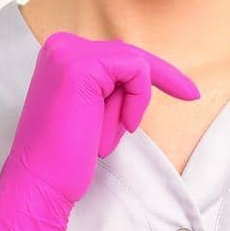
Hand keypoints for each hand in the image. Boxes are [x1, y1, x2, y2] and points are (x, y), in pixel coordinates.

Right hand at [0, 30, 200, 230]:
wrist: (39, 184)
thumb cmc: (65, 156)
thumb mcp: (91, 110)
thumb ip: (108, 86)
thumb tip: (142, 71)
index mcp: (59, 54)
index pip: (118, 56)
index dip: (153, 75)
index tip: (190, 92)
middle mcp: (61, 46)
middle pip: (129, 56)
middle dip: (141, 95)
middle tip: (173, 106)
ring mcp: (68, 53)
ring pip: (134, 65)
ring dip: (130, 106)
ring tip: (102, 137)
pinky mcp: (81, 66)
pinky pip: (136, 71)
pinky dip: (137, 100)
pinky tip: (121, 127)